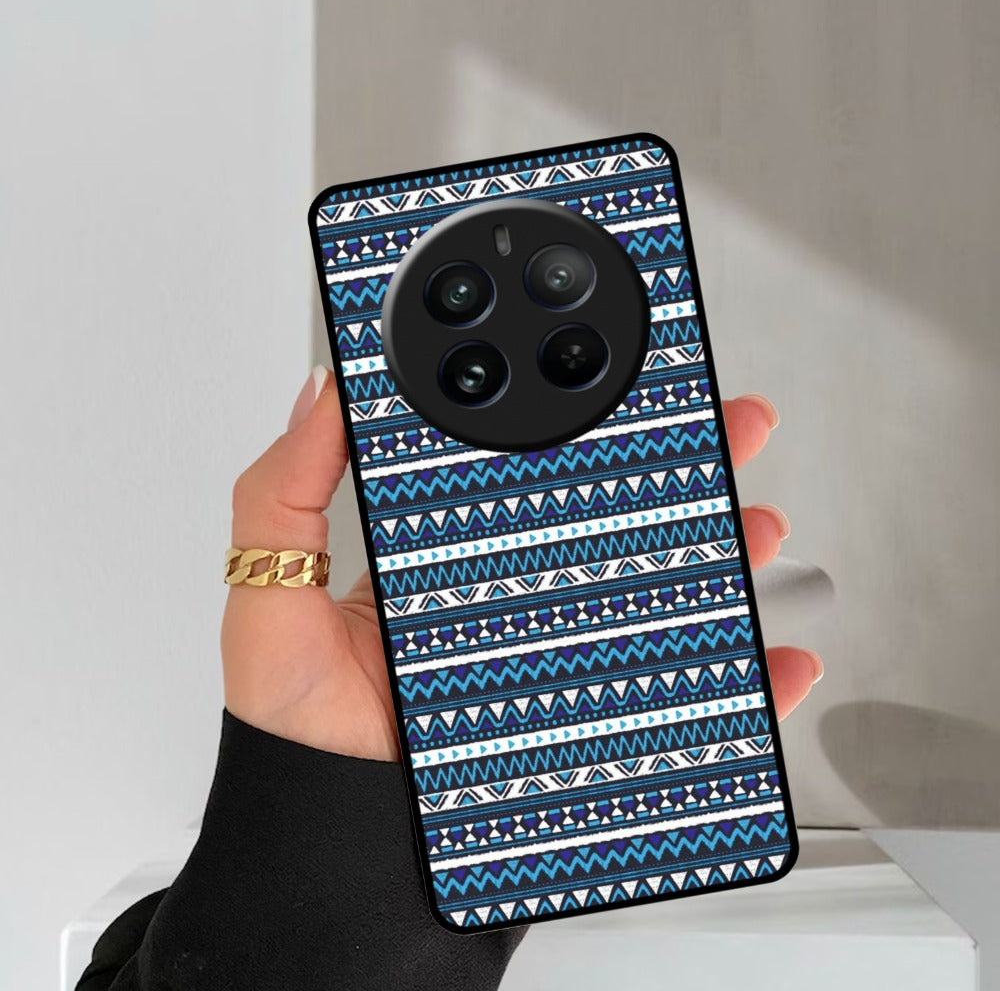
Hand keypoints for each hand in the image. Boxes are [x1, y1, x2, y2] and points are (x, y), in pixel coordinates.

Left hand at [221, 368, 822, 759]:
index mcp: (445, 550)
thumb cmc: (295, 722)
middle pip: (610, 518)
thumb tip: (324, 388)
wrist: (329, 836)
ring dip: (720, 555)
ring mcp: (554, 657)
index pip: (523, 467)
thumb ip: (285, 487)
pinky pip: (674, 697)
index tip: (612, 369)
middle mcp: (510, 595)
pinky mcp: (583, 723)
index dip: (572, 417)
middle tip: (723, 423)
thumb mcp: (271, 585)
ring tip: (758, 523)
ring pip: (657, 593)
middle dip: (677, 466)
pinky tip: (769, 657)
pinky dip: (736, 679)